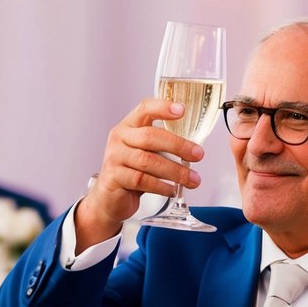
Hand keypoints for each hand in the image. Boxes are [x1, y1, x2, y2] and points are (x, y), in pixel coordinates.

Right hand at [75, 98, 204, 250]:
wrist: (109, 198)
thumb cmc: (132, 172)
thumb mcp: (146, 153)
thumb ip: (163, 146)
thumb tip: (194, 149)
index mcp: (129, 126)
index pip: (144, 109)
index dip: (162, 107)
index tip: (182, 110)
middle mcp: (119, 138)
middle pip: (150, 136)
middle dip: (178, 145)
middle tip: (198, 155)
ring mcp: (114, 157)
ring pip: (147, 161)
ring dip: (174, 171)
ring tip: (191, 179)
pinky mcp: (113, 177)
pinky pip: (142, 180)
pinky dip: (161, 186)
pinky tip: (172, 190)